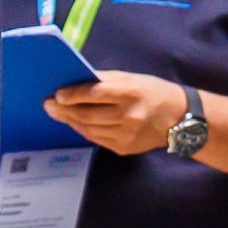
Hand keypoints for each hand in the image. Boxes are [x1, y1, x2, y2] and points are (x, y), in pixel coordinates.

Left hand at [42, 71, 192, 157]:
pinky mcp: (124, 148)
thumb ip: (104, 81)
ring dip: (70, 121)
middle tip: (48, 105)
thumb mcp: (132, 78)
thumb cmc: (152, 92)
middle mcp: (128, 116)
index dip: (72, 95)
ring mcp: (126, 135)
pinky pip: (96, 139)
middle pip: (87, 115)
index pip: (94, 94)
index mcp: (130, 93)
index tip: (56, 94)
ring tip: (58, 113)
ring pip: (88, 129)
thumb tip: (75, 81)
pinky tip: (75, 122)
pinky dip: (83, 130)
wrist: (180, 119)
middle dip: (64, 110)